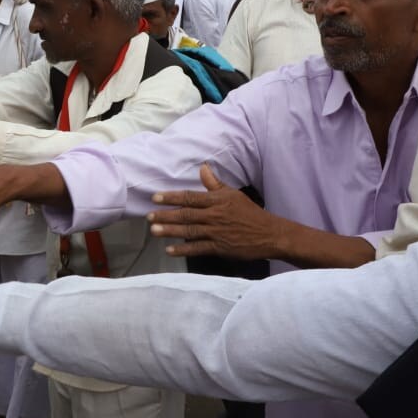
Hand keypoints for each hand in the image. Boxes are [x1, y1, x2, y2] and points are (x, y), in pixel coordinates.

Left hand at [147, 164, 285, 259]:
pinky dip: (183, 250)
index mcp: (217, 201)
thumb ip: (215, 183)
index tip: (155, 198)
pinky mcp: (220, 248)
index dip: (171, 197)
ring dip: (170, 231)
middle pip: (186, 214)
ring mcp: (217, 232)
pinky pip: (198, 248)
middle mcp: (215, 216)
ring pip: (189, 231)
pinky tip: (170, 250)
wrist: (269, 234)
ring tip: (154, 230)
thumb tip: (203, 167)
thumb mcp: (233, 194)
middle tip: (148, 216)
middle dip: (165, 215)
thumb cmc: (250, 213)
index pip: (190, 197)